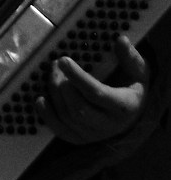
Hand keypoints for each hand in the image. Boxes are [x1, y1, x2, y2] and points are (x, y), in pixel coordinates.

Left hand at [34, 34, 148, 144]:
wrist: (133, 115)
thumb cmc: (132, 88)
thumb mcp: (138, 72)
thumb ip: (130, 57)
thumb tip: (121, 40)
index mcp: (124, 106)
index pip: (97, 93)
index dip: (78, 77)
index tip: (63, 60)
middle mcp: (109, 125)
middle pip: (79, 108)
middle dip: (62, 85)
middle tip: (55, 64)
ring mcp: (93, 135)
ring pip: (67, 117)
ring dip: (54, 94)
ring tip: (52, 74)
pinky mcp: (81, 139)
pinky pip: (61, 130)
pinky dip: (48, 116)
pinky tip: (41, 99)